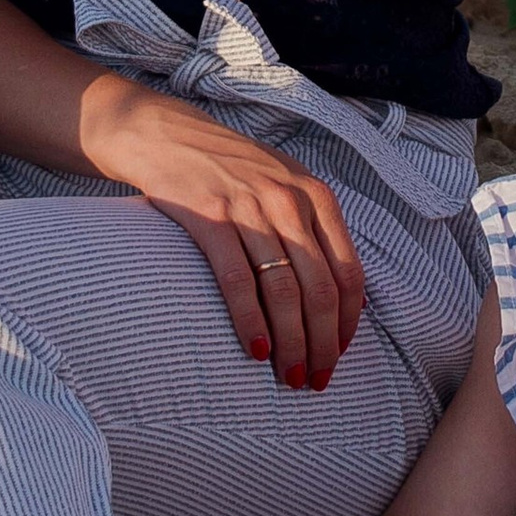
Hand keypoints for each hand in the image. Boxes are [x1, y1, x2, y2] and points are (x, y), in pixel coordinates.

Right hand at [85, 82, 365, 389]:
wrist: (166, 135)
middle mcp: (290, 201)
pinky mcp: (209, 217)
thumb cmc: (230, 169)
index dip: (348, 323)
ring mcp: (249, 208)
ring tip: (289, 378)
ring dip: (291, 342)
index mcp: (317, 197)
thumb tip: (336, 296)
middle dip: (322, 344)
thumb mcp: (284, 185)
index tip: (338, 355)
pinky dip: (250, 320)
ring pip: (284, 290)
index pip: (349, 273)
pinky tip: (255, 350)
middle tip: (315, 381)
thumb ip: (313, 229)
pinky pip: (238, 280)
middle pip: (320, 289)